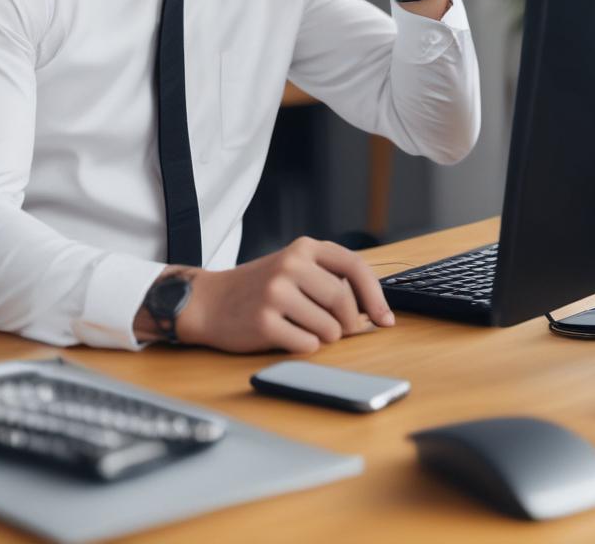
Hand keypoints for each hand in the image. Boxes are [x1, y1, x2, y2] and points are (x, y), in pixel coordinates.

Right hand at [174, 237, 394, 352]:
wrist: (209, 301)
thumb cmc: (260, 288)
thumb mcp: (293, 268)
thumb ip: (330, 279)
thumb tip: (374, 312)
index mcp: (303, 248)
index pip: (354, 267)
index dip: (375, 296)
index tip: (385, 318)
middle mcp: (290, 265)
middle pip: (344, 303)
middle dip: (346, 324)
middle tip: (333, 328)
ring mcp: (276, 293)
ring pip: (329, 328)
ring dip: (323, 336)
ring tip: (299, 326)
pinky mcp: (264, 321)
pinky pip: (307, 345)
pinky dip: (303, 346)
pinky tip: (284, 335)